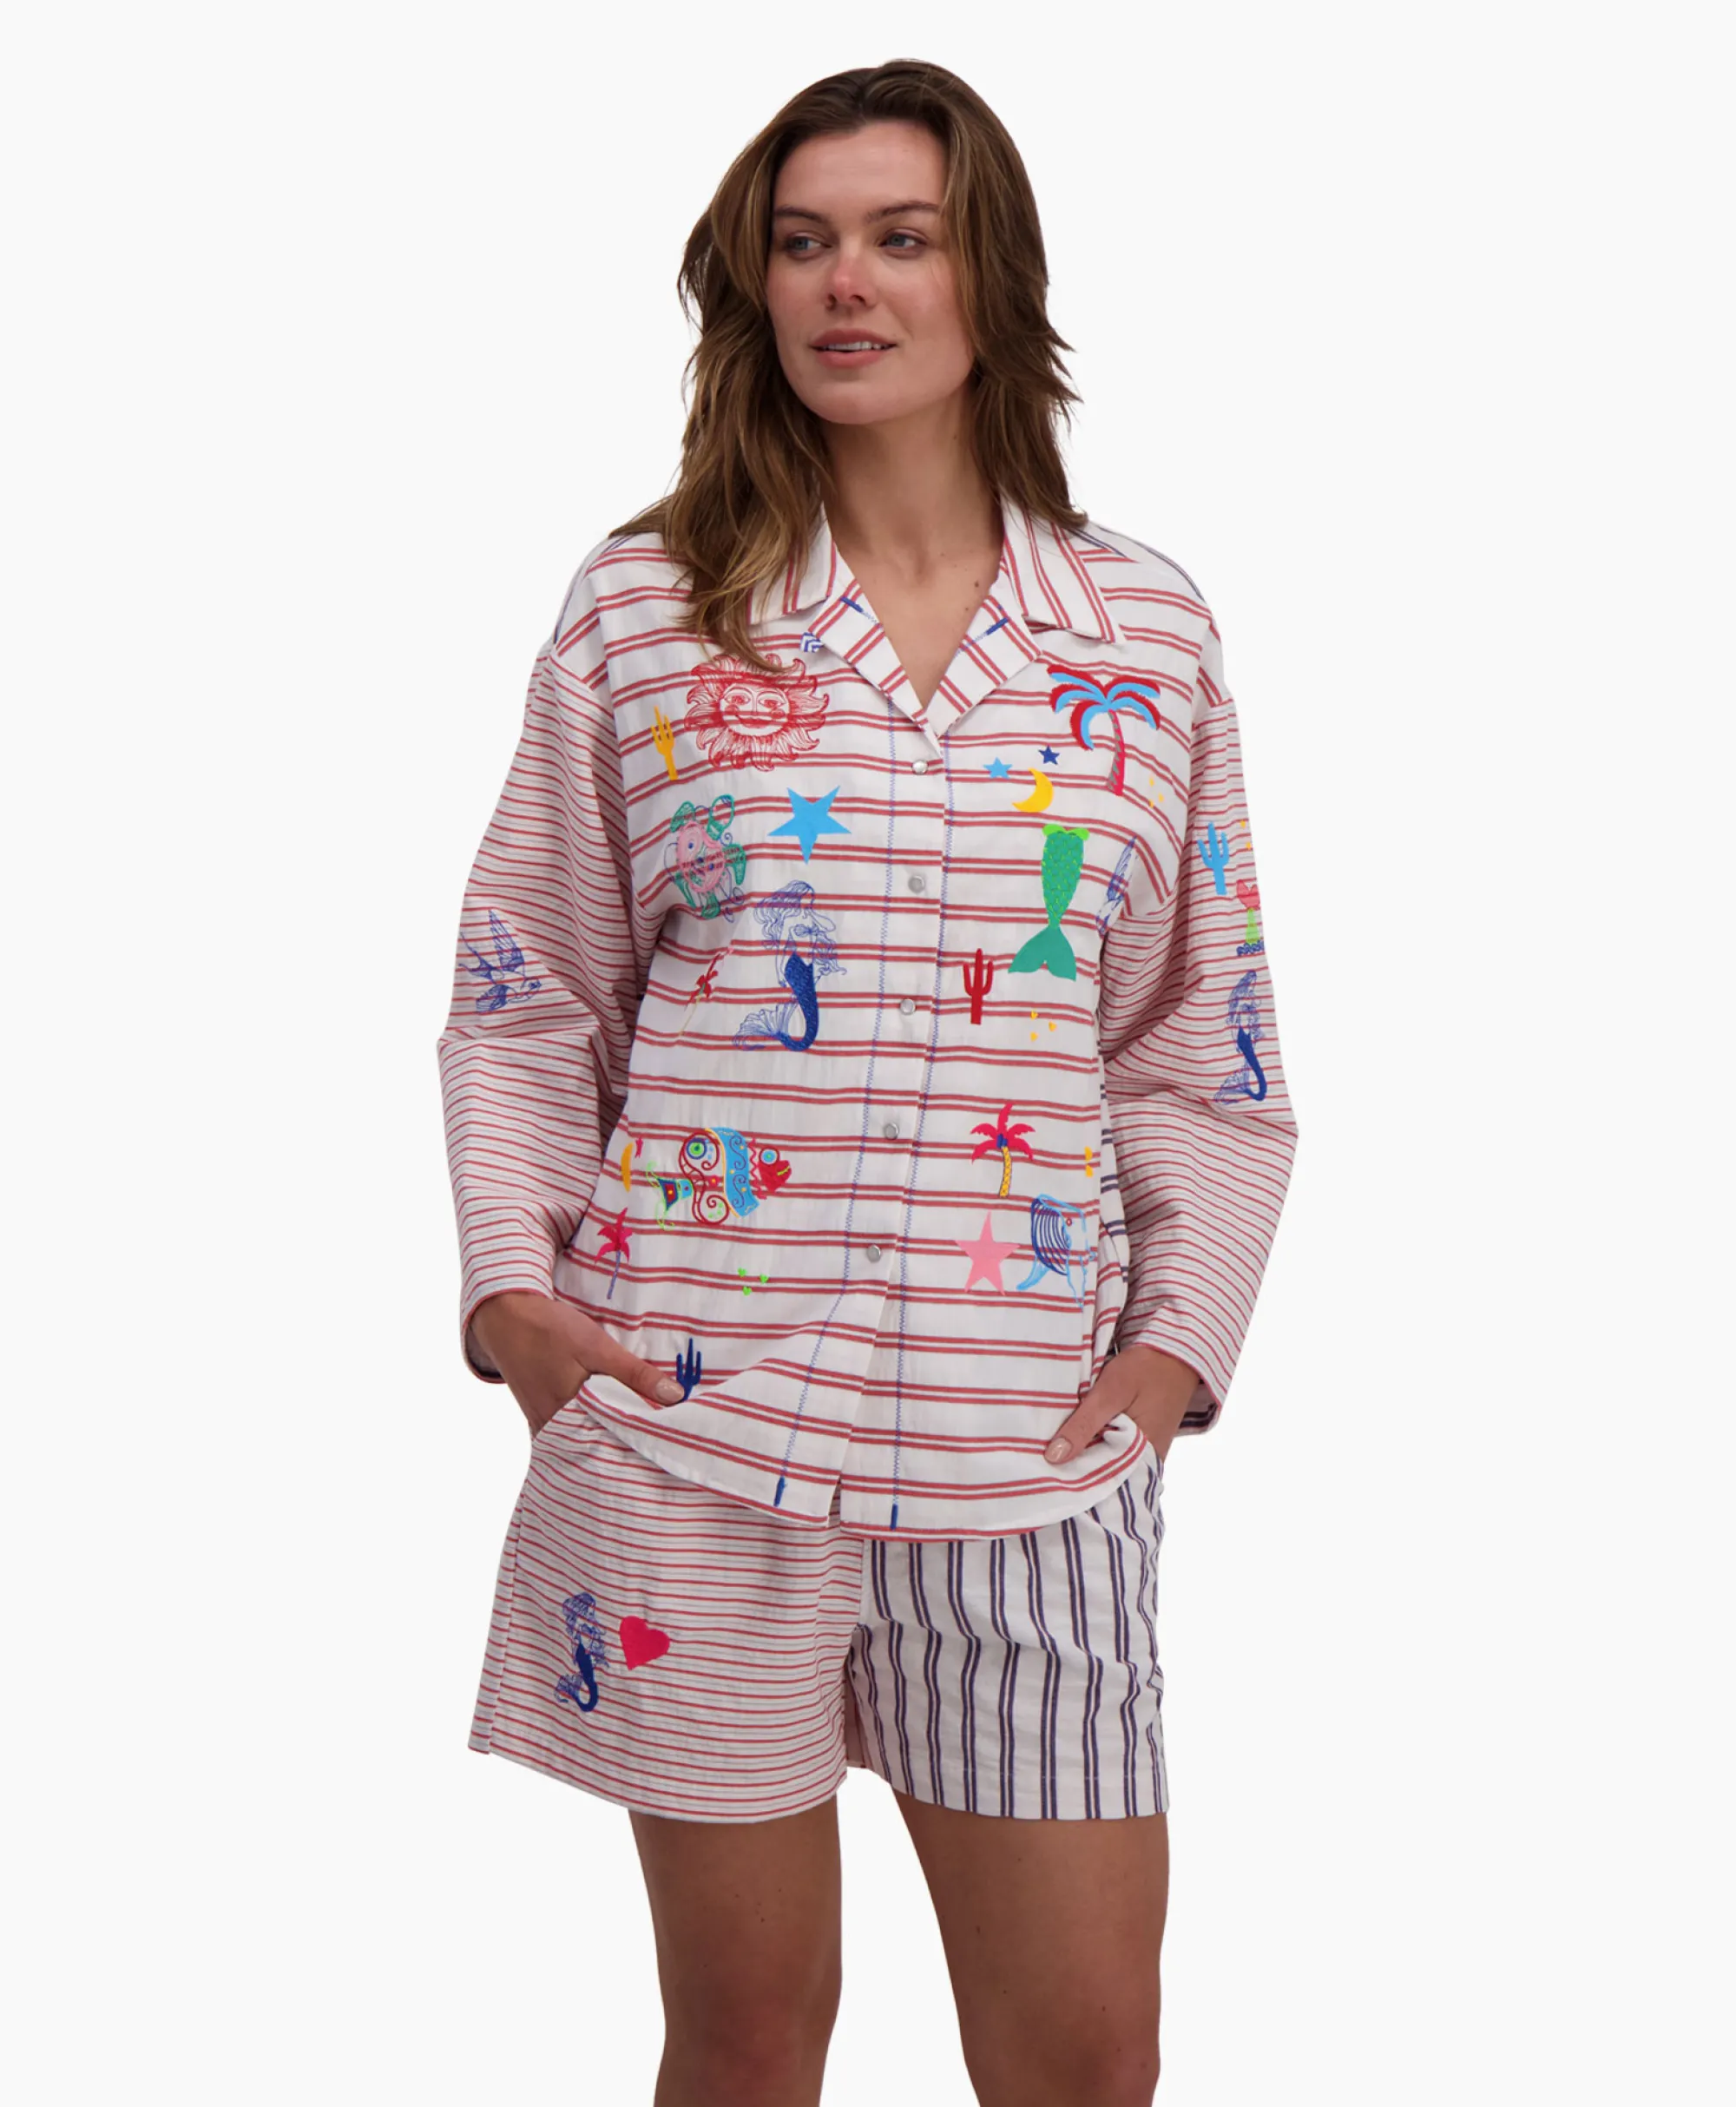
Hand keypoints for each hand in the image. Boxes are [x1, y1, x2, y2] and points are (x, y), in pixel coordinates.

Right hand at [469, 1291, 686, 1438]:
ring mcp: (541, 1420)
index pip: (611, 1442)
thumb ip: (634, 1374)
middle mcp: (552, 1426)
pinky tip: (600, 1418)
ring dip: (602, 1433)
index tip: (664, 1443)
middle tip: (655, 1443)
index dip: (638, 1443)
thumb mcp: (598, 1347)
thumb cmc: (551, 1330)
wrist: (505, 1316)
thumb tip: (674, 1397)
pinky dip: (582, 1424)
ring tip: (634, 1434)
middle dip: (622, 1443)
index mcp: (569, 1415)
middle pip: (594, 1442)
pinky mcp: (536, 1411)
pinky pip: (563, 1427)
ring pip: (579, 1435)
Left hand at [1044, 1344, 1200, 1468]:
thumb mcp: (1110, 1392)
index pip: (1101, 1484)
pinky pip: (1115, 1452)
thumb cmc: (1146, 1370)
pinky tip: (1076, 1439)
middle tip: (1044, 1465)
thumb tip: (1054, 1457)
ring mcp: (1145, 1453)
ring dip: (1085, 1457)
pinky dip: (1096, 1446)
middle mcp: (1146, 1462)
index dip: (1072, 1481)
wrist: (1174, 1355)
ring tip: (1054, 1455)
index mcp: (1142, 1457)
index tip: (1045, 1476)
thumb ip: (1084, 1425)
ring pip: (1107, 1464)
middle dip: (1075, 1471)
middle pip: (1104, 1477)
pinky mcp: (1142, 1442)